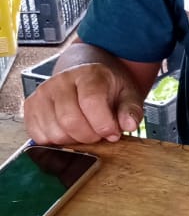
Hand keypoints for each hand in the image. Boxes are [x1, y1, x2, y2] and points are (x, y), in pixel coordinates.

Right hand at [23, 63, 144, 145]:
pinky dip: (56, 142)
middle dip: (89, 136)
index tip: (113, 132)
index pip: (91, 102)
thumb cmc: (107, 86)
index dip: (104, 124)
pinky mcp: (31, 107)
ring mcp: (42, 93)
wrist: (85, 73)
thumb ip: (131, 109)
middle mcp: (60, 81)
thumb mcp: (127, 93)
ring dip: (73, 140)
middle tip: (98, 134)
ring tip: (84, 131)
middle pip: (70, 121)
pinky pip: (39, 136)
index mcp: (87, 73)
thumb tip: (128, 125)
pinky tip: (68, 132)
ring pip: (54, 132)